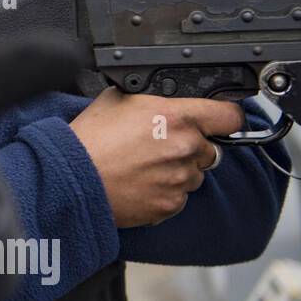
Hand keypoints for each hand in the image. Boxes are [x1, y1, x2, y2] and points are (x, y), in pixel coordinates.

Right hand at [69, 88, 244, 227]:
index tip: (218, 122)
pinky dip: (165, 192)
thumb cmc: (89, 139)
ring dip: (178, 171)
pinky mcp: (170, 204)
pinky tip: (140, 183)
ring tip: (144, 168)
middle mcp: (185, 148)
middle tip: (159, 147)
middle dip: (191, 148)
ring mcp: (180, 179)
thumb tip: (163, 96)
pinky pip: (179, 197)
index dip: (223, 117)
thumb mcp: (118, 99)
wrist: (71, 178)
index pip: (229, 116)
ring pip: (194, 175)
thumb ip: (152, 98)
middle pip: (210, 149)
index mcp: (177, 117)